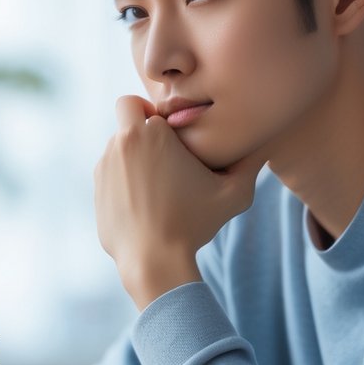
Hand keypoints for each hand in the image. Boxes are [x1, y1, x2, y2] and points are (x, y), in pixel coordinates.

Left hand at [95, 95, 265, 308]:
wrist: (154, 262)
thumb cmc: (194, 224)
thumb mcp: (233, 194)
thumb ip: (250, 163)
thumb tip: (266, 142)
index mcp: (150, 134)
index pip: (142, 103)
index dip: (157, 116)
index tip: (172, 137)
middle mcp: (120, 144)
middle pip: (125, 116)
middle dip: (140, 125)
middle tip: (163, 151)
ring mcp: (104, 168)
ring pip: (117, 146)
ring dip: (134, 155)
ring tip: (159, 183)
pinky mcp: (97, 190)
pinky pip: (110, 173)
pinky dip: (124, 180)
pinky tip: (145, 201)